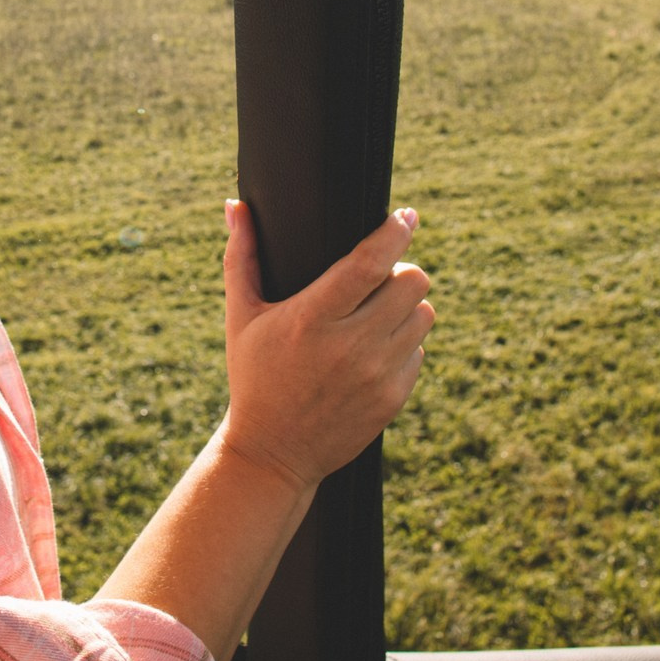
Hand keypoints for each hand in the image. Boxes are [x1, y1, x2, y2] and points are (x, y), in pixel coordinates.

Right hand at [220, 200, 433, 490]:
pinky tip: (375, 348)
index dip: (395, 232)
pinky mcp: (392, 399)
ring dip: (407, 306)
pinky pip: (419, 351)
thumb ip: (240, 257)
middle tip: (382, 277)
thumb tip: (235, 206)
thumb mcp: (241, 317)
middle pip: (412, 282)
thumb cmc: (254, 376)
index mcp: (311, 318)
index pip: (370, 262)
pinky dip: (404, 343)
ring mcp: (376, 375)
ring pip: (423, 314)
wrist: (272, 453)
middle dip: (402, 270)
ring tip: (379, 312)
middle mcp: (349, 346)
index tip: (405, 216)